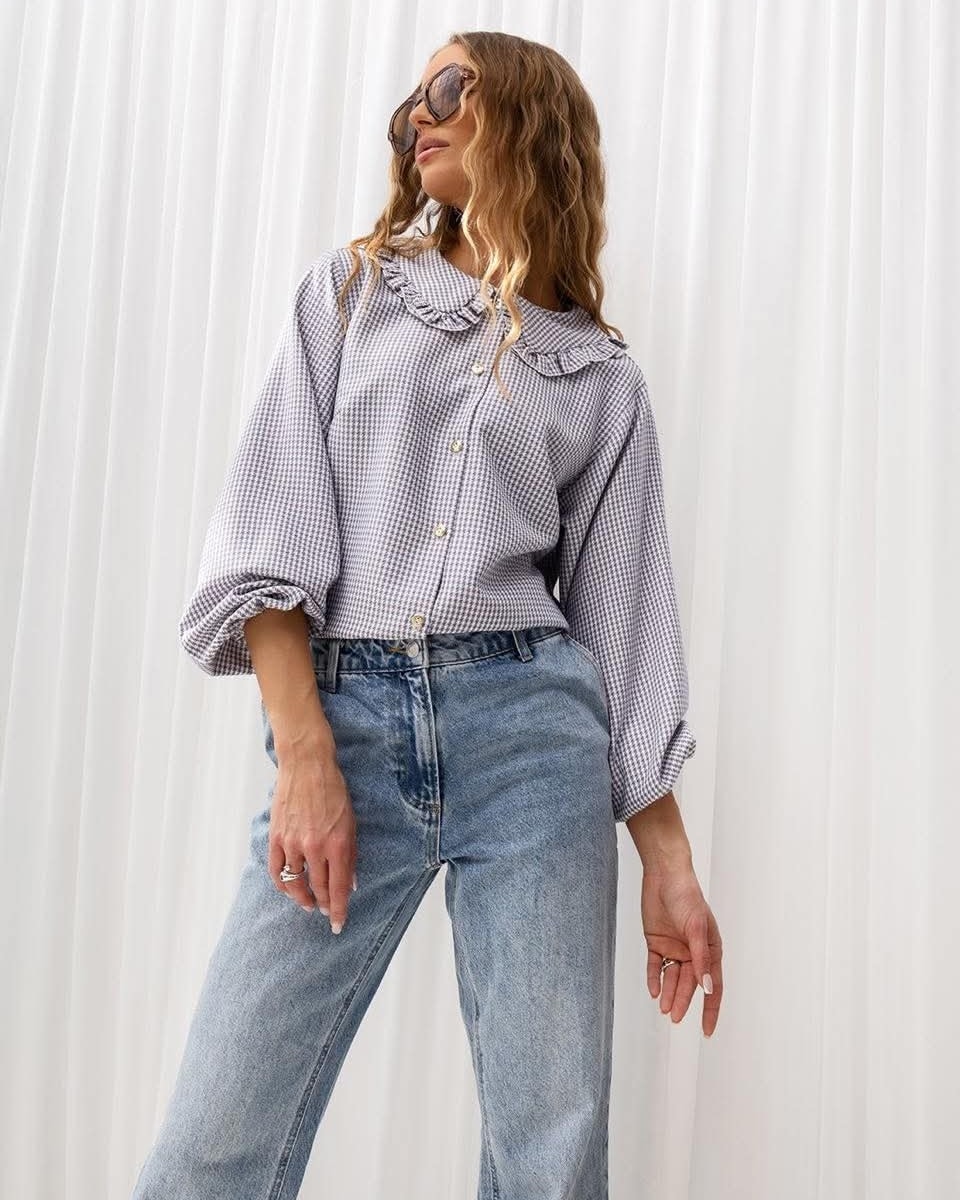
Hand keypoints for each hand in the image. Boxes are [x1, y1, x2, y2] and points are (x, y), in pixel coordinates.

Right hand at [266, 750, 356, 934]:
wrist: (307, 766)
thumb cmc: (333, 792)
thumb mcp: (351, 823)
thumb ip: (350, 855)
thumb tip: (350, 884)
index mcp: (337, 844)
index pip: (338, 888)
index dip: (339, 909)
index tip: (338, 924)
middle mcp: (315, 847)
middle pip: (318, 888)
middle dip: (324, 905)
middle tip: (326, 913)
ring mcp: (293, 843)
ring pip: (296, 883)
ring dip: (303, 898)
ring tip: (309, 904)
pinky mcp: (276, 837)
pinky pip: (277, 871)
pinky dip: (283, 885)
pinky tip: (290, 890)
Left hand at [640, 863, 722, 1036]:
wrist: (663, 875)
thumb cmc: (687, 896)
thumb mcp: (695, 928)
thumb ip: (701, 958)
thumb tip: (707, 987)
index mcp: (710, 949)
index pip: (713, 986)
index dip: (711, 1008)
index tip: (707, 1030)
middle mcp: (693, 952)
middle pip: (690, 985)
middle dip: (683, 1002)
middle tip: (674, 1018)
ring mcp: (675, 947)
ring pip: (672, 978)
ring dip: (669, 993)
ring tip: (663, 1010)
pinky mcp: (656, 941)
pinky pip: (655, 966)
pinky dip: (654, 978)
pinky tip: (653, 991)